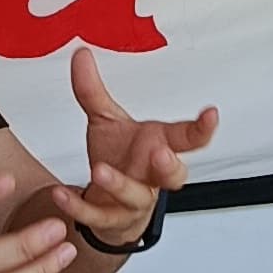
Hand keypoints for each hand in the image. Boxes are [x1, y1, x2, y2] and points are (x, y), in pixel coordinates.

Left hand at [46, 46, 219, 248]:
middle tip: (160, 153)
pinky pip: (97, 215)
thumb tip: (80, 54)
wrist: (107, 201)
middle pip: (174, 176)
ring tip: (100, 170)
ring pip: (135, 198)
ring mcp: (134, 201)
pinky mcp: (110, 218)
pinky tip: (61, 193)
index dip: (203, 128)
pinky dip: (78, 206)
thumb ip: (92, 91)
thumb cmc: (118, 157)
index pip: (189, 139)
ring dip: (119, 184)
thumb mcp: (105, 120)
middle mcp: (153, 177)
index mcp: (160, 147)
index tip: (211, 113)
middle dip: (169, 166)